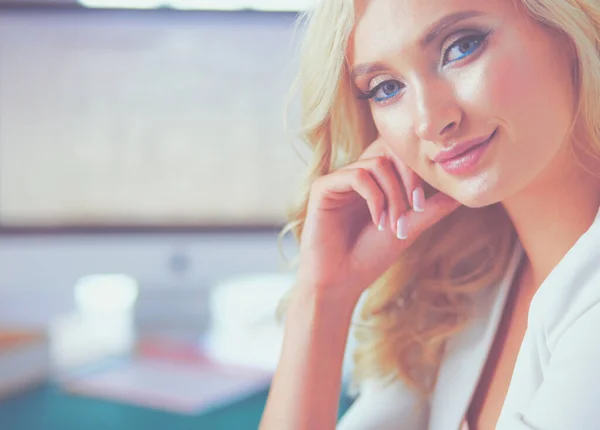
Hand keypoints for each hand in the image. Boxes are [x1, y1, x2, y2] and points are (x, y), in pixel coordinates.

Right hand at [296, 137, 460, 305]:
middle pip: (388, 147)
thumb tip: (460, 194)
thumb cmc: (370, 257)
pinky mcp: (323, 187)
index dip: (416, 168)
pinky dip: (375, 198)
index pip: (397, 152)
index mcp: (373, 181)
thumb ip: (432, 209)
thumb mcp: (409, 228)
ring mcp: (338, 180)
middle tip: (415, 206)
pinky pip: (357, 176)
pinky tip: (377, 221)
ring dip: (394, 195)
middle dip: (409, 175)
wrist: (342, 281)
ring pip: (377, 164)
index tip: (422, 203)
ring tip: (393, 224)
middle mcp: (355, 175)